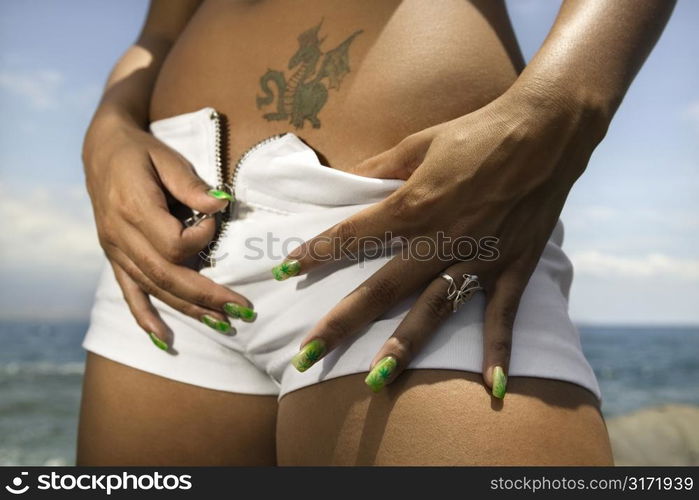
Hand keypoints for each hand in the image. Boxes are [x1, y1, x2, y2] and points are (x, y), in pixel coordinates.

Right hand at [83, 114, 255, 348]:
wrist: (101, 151)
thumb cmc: (141, 152)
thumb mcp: (167, 158)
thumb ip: (192, 185)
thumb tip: (222, 205)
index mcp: (133, 209)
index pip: (174, 244)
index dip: (202, 238)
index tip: (215, 220)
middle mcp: (120, 236)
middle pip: (168, 276)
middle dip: (207, 296)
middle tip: (242, 310)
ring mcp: (115, 250)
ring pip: (154, 289)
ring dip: (189, 309)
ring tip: (222, 323)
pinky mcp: (114, 257)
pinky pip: (129, 293)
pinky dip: (146, 318)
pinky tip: (163, 339)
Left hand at [275, 84, 605, 395]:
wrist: (546, 130)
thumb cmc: (478, 132)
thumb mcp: (420, 142)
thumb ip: (379, 167)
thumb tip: (345, 180)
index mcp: (414, 204)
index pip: (352, 235)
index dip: (314, 253)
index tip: (284, 271)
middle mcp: (441, 238)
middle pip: (381, 288)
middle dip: (341, 323)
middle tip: (306, 356)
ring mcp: (478, 257)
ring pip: (434, 309)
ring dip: (404, 345)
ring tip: (375, 379)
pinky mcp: (513, 265)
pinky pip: (503, 313)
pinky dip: (498, 350)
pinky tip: (491, 387)